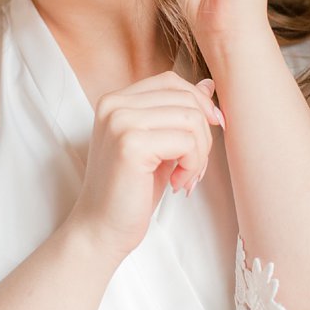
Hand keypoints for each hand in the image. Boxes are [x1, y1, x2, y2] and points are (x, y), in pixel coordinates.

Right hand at [69, 71, 222, 258]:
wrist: (101, 227)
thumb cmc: (130, 190)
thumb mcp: (157, 144)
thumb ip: (175, 113)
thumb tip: (208, 85)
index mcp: (115, 101)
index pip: (171, 81)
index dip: (197, 103)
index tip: (207, 132)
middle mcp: (114, 105)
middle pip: (186, 100)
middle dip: (203, 136)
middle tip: (191, 167)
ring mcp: (120, 122)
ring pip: (191, 119)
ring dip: (199, 154)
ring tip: (184, 176)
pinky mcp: (131, 145)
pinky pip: (187, 142)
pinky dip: (192, 165)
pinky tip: (176, 182)